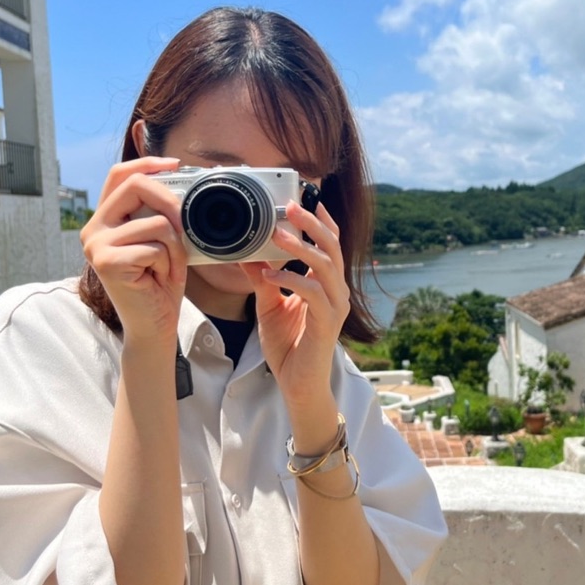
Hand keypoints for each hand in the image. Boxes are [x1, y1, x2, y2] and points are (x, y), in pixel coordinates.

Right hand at [81, 157, 187, 343]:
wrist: (154, 324)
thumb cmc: (160, 282)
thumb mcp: (163, 240)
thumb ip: (161, 213)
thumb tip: (182, 182)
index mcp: (106, 219)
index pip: (120, 174)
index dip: (148, 162)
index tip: (175, 164)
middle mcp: (94, 229)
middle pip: (136, 185)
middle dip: (172, 201)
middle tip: (185, 226)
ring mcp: (97, 245)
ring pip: (156, 223)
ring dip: (175, 248)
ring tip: (167, 268)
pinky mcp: (107, 262)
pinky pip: (155, 247)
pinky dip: (168, 263)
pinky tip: (158, 278)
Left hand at [240, 202, 349, 409]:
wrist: (298, 384)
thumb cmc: (288, 346)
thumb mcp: (269, 306)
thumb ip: (263, 280)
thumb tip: (248, 254)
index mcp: (327, 285)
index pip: (330, 246)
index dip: (322, 222)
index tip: (308, 200)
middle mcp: (337, 292)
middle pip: (332, 248)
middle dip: (312, 225)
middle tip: (291, 207)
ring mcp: (335, 307)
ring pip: (325, 266)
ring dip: (301, 247)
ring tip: (278, 234)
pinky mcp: (328, 323)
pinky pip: (313, 292)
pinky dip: (292, 280)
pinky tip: (272, 275)